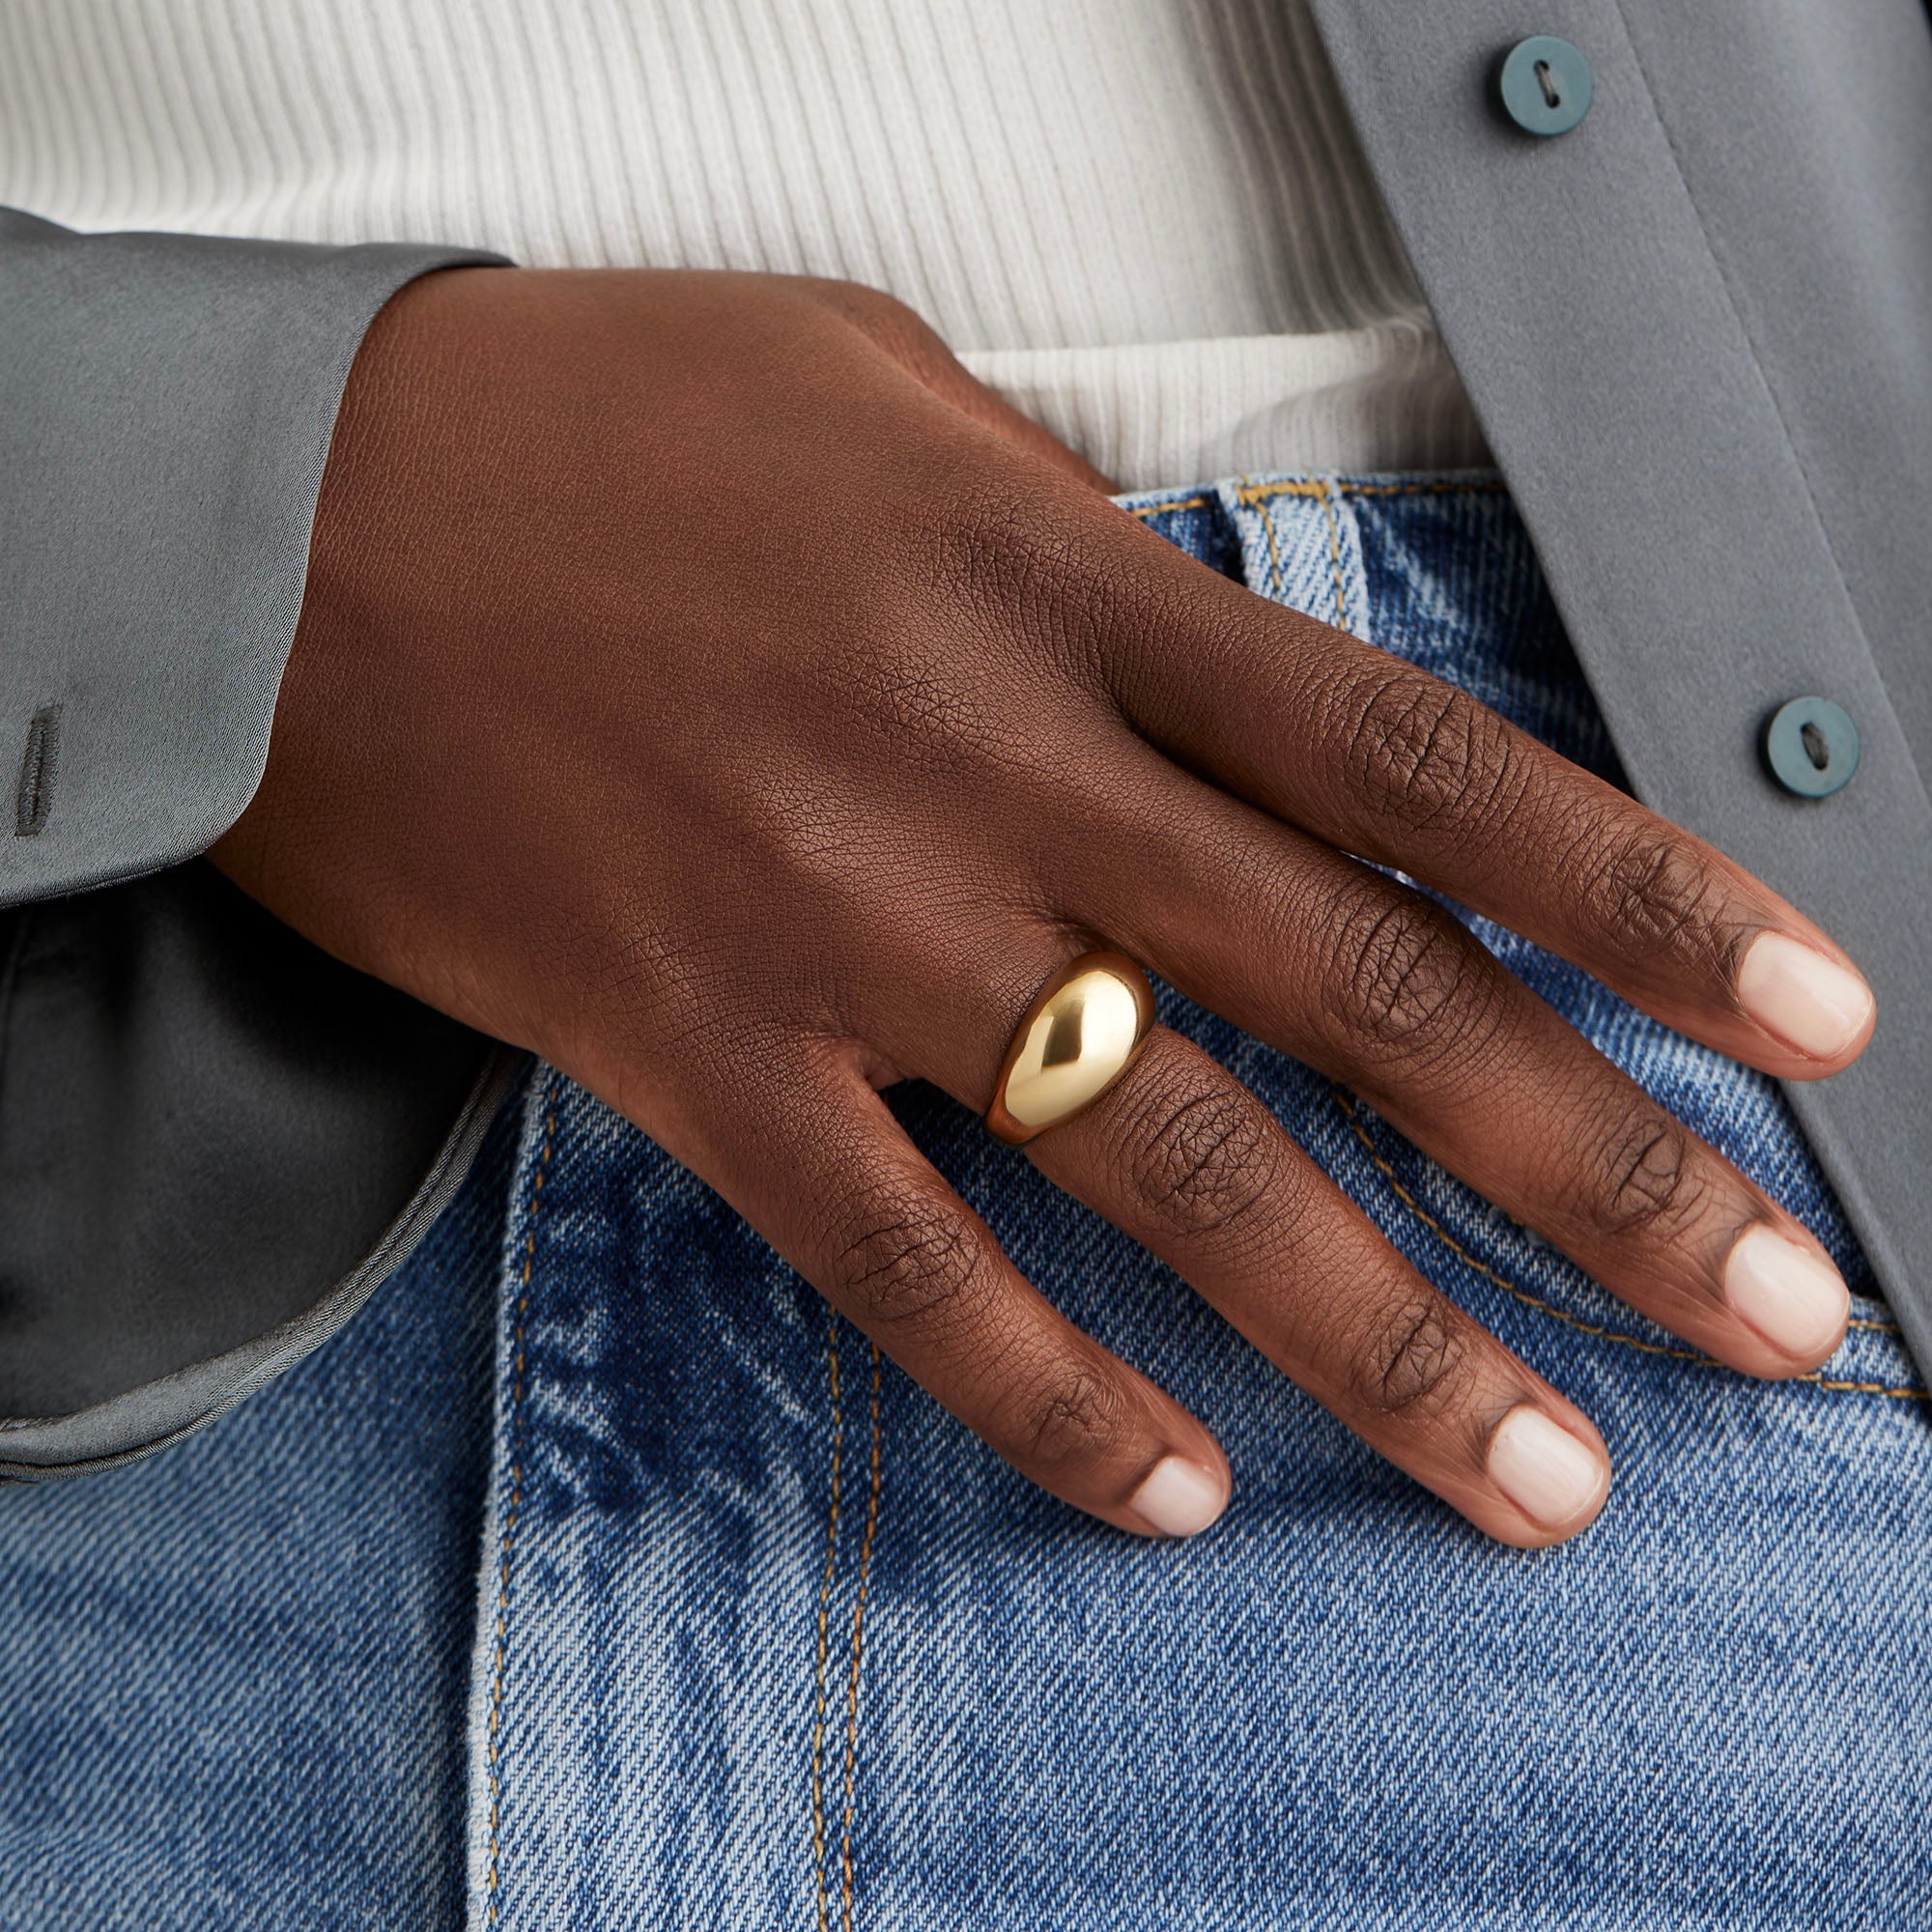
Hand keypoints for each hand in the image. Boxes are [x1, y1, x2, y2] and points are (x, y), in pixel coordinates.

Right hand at [217, 266, 1873, 1547]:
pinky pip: (900, 1261)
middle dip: (1592, 1167)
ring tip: (1538, 1471)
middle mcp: (990, 782)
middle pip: (1358, 999)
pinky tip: (1168, 1492)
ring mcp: (846, 934)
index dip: (1636, 895)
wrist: (286, 523)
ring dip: (1376, 1339)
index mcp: (1056, 592)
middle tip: (1768, 1311)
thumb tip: (1199, 648)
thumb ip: (1071, 550)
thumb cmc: (592, 429)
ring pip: (1168, 1170)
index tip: (1806, 1008)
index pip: (1415, 768)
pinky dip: (1039, 1391)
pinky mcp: (695, 1051)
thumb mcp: (884, 410)